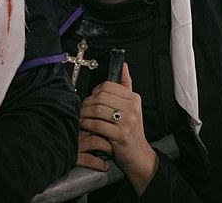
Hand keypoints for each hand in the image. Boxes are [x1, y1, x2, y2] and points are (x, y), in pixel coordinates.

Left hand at [78, 63, 157, 194]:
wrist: (139, 155)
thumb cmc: (131, 131)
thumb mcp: (132, 107)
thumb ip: (126, 86)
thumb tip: (123, 65)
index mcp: (134, 98)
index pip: (109, 85)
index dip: (96, 90)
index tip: (92, 98)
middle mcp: (132, 107)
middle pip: (101, 96)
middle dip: (88, 102)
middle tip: (83, 108)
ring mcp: (127, 121)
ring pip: (97, 109)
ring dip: (85, 114)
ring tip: (82, 117)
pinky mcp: (120, 135)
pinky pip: (97, 124)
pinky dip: (87, 124)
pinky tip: (85, 126)